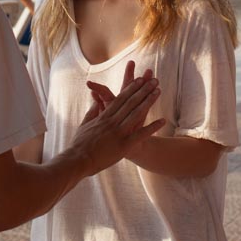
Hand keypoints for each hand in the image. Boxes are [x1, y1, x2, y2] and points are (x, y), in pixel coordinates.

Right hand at [68, 62, 163, 176]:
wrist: (77, 161)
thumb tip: (96, 100)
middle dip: (143, 90)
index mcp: (104, 117)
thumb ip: (92, 111)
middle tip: (153, 80)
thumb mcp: (84, 124)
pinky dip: (153, 127)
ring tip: (158, 91)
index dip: (131, 88)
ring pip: (137, 113)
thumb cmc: (79, 144)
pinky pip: (141, 135)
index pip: (120, 99)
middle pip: (131, 102)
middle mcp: (112, 122)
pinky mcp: (123, 145)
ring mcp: (118, 133)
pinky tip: (163, 121)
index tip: (140, 79)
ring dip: (149, 101)